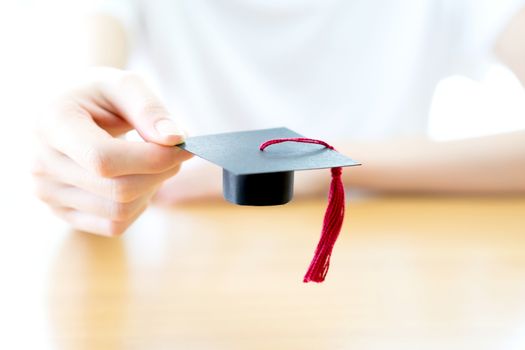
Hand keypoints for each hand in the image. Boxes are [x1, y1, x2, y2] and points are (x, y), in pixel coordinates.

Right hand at [32, 67, 192, 235]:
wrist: (67, 109)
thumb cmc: (98, 94)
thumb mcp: (124, 84)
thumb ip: (150, 109)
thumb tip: (175, 140)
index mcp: (52, 124)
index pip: (104, 160)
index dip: (153, 159)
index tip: (184, 146)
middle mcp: (41, 163)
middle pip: (118, 190)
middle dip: (160, 172)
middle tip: (176, 152)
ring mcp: (48, 193)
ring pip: (119, 212)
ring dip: (151, 189)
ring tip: (152, 162)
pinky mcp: (62, 213)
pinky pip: (114, 226)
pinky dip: (138, 206)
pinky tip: (137, 179)